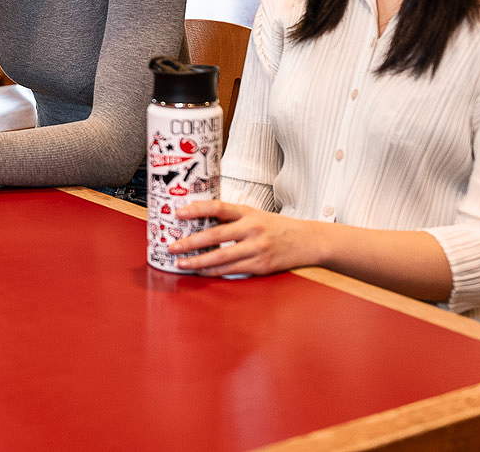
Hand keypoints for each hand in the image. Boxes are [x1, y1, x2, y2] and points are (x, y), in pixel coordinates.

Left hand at [169, 200, 324, 276]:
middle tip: (172, 247)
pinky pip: (232, 269)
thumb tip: (199, 219)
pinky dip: (214, 271)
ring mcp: (257, 249)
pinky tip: (201, 271)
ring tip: (181, 263)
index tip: (179, 213)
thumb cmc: (276, 226)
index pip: (218, 208)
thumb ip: (231, 217)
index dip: (197, 209)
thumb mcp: (254, 214)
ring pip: (221, 257)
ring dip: (198, 261)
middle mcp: (252, 229)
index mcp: (248, 213)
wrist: (307, 241)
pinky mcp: (261, 265)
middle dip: (190, 242)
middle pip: (215, 236)